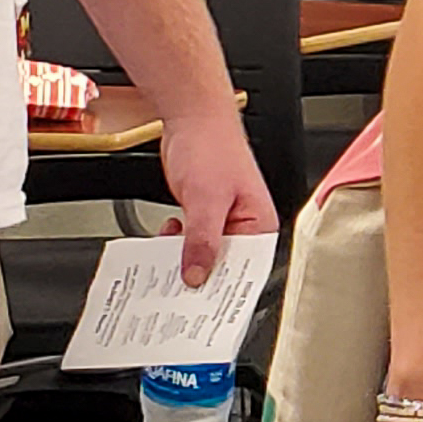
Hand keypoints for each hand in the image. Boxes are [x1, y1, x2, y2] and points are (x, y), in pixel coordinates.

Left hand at [158, 112, 279, 286]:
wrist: (192, 116)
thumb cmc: (212, 146)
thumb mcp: (206, 199)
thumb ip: (202, 240)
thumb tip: (197, 276)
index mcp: (260, 226)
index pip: (245, 270)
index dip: (222, 288)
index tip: (199, 305)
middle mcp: (245, 227)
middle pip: (222, 265)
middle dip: (198, 275)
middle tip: (174, 293)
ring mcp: (223, 222)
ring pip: (202, 254)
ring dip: (181, 259)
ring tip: (163, 267)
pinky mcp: (203, 216)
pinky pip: (188, 241)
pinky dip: (172, 245)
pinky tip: (161, 243)